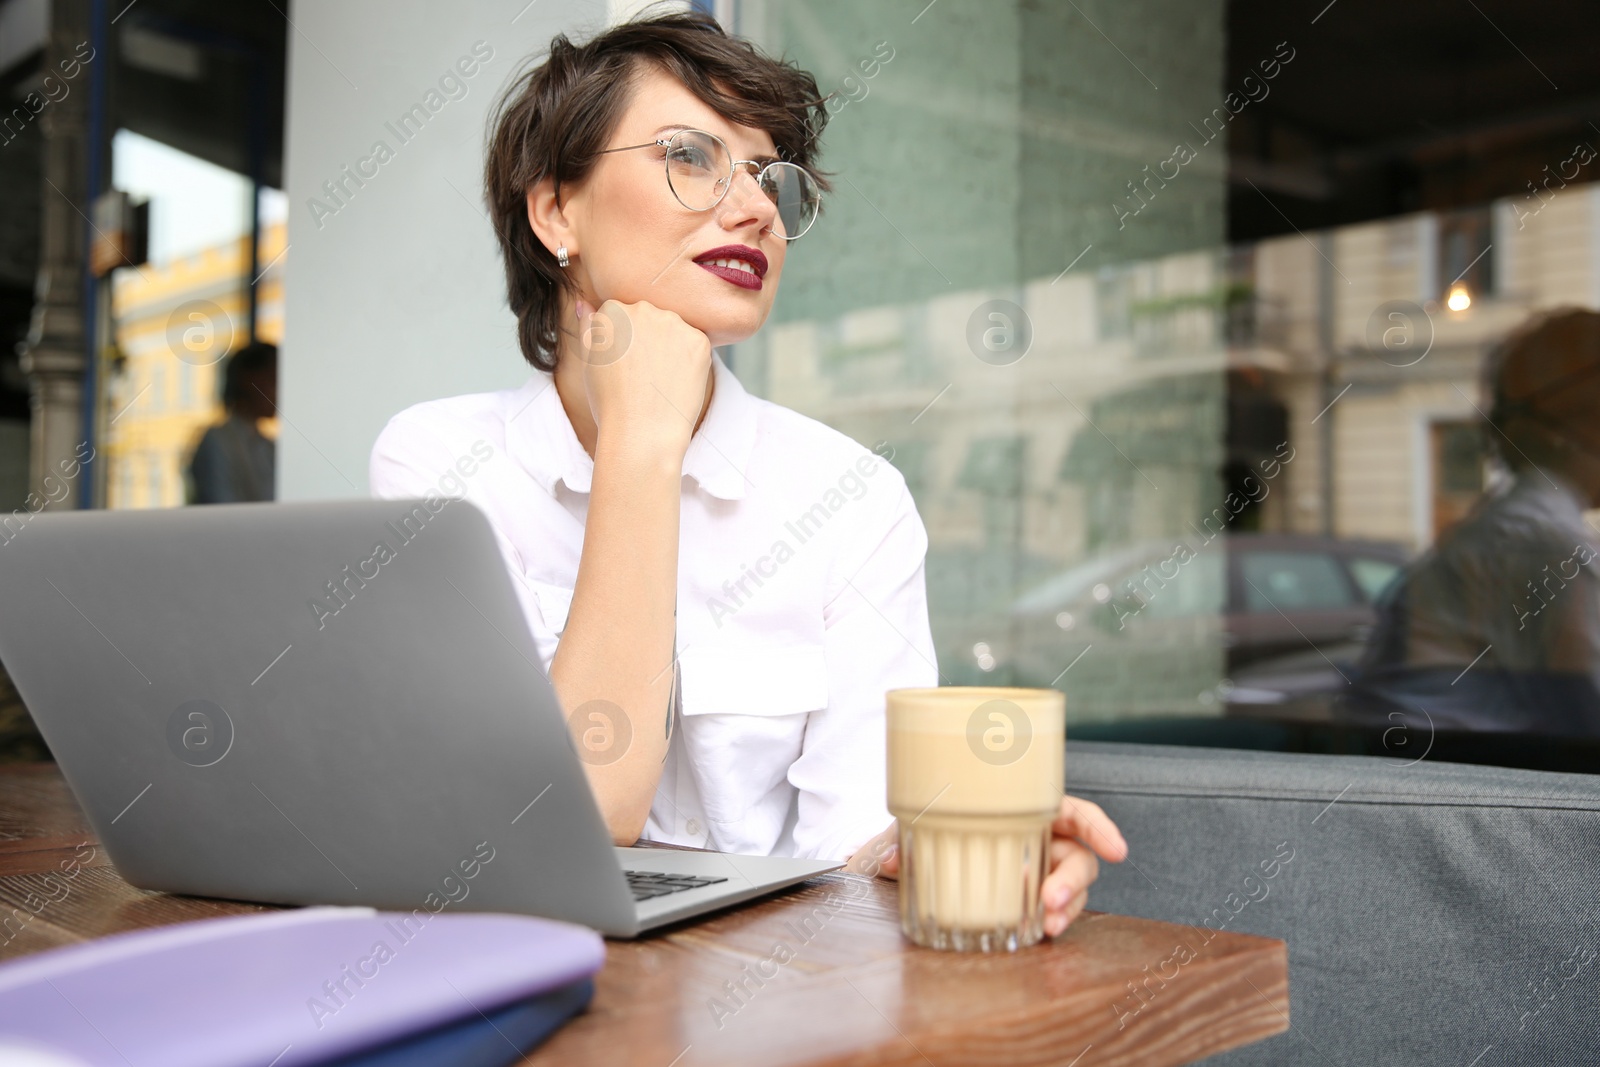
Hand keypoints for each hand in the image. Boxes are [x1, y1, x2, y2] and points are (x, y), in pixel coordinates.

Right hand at [574, 297, 711, 455]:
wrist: (642, 433)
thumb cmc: (610, 403)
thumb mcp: (590, 362)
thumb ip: (589, 327)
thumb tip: (585, 304)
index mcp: (613, 311)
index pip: (622, 314)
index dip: (624, 343)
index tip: (624, 365)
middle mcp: (643, 309)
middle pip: (650, 317)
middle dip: (648, 340)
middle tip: (642, 375)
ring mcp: (674, 323)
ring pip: (674, 329)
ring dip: (670, 347)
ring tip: (659, 380)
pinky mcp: (699, 340)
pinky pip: (695, 344)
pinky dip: (690, 361)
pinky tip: (677, 382)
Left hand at [848, 795, 1127, 936]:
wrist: (910, 855)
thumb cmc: (926, 826)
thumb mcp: (913, 825)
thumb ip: (903, 837)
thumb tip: (892, 858)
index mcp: (1025, 810)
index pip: (1073, 814)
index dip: (1099, 829)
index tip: (1116, 850)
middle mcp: (1039, 842)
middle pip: (1077, 859)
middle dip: (1072, 881)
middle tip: (1050, 900)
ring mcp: (1036, 874)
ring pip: (1070, 891)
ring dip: (1066, 909)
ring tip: (1047, 926)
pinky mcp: (1026, 904)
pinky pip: (1049, 914)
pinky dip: (1047, 924)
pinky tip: (1038, 934)